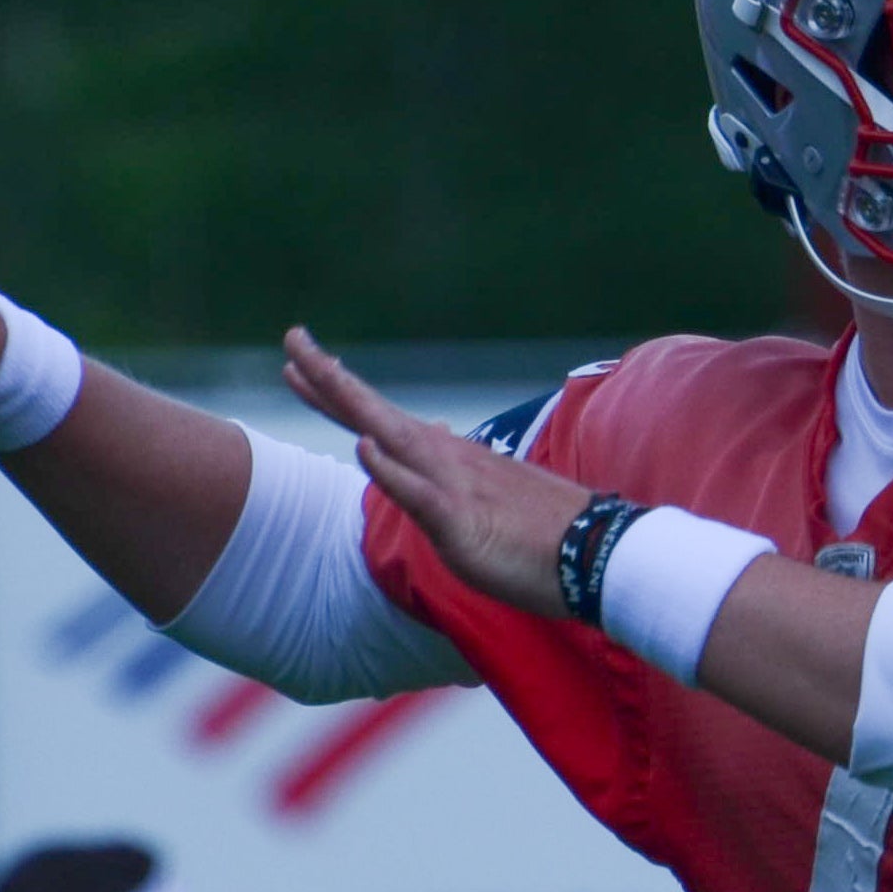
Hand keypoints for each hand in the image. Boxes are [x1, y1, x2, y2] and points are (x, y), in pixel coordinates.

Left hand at [280, 325, 592, 620]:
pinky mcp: (463, 521)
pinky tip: (363, 448)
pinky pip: (420, 494)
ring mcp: (453, 486)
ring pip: (391, 437)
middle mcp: (445, 460)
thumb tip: (435, 436)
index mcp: (447, 458)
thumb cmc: (547, 534)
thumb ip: (456, 473)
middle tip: (292, 338)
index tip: (303, 364)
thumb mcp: (491, 497)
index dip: (339, 392)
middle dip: (329, 378)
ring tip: (313, 370)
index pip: (380, 419)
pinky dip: (389, 470)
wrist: (600, 553)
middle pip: (374, 414)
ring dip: (349, 403)